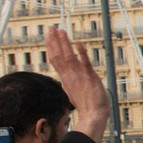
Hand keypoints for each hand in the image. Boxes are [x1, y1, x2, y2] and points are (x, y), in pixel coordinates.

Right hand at [45, 27, 109, 142]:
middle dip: (54, 41)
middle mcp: (70, 76)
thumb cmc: (86, 105)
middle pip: (58, 55)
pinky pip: (85, 62)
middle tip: (51, 28)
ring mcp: (79, 76)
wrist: (94, 115)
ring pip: (68, 56)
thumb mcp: (73, 94)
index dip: (51, 48)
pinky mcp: (90, 77)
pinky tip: (78, 43)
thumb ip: (67, 86)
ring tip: (61, 31)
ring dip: (64, 43)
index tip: (48, 37)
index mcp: (65, 79)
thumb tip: (63, 83)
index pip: (55, 60)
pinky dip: (81, 52)